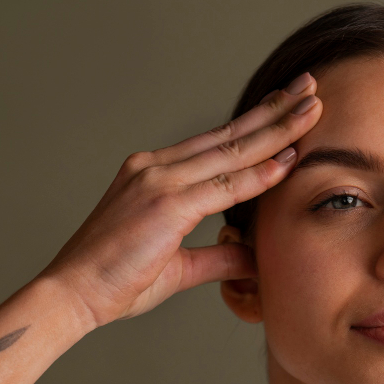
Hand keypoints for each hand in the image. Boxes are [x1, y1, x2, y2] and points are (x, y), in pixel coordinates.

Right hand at [37, 73, 321, 330]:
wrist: (72, 294)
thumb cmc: (116, 281)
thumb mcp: (180, 267)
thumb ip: (219, 258)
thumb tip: (254, 258)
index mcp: (153, 173)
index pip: (216, 142)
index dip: (256, 125)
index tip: (287, 110)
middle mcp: (155, 167)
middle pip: (229, 134)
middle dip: (274, 111)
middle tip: (309, 89)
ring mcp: (158, 180)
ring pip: (231, 150)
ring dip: (277, 130)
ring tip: (312, 109)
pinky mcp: (164, 203)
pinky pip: (223, 186)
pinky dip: (258, 175)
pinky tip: (288, 162)